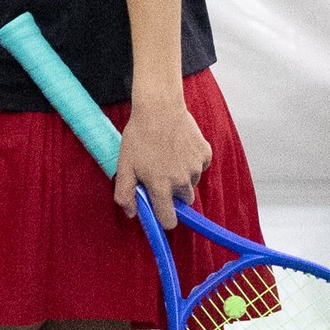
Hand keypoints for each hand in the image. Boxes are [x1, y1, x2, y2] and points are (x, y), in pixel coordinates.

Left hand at [115, 94, 212, 229]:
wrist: (159, 108)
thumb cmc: (139, 136)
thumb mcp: (124, 166)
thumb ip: (125, 194)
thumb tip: (132, 213)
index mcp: (161, 187)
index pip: (169, 221)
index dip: (164, 217)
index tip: (160, 210)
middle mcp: (182, 181)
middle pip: (184, 201)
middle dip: (174, 194)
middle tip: (161, 175)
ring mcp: (196, 168)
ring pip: (192, 183)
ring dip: (182, 177)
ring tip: (168, 157)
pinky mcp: (205, 154)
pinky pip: (200, 167)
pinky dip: (191, 162)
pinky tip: (179, 148)